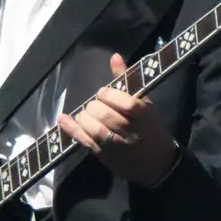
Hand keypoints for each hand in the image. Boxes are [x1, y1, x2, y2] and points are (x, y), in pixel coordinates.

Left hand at [59, 52, 178, 186]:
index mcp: (145, 116)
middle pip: (107, 116)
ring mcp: (117, 146)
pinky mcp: (105, 156)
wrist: (156, 163)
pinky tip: (63, 120)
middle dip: (94, 106)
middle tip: (95, 104)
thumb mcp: (145, 102)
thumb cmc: (150, 128)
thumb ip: (127, 80)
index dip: (110, 95)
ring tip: (85, 113)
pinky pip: (86, 142)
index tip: (103, 92)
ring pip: (95, 130)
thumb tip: (114, 56)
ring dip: (84, 117)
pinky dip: (72, 130)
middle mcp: (132, 132)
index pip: (127, 104)